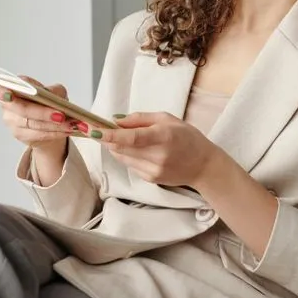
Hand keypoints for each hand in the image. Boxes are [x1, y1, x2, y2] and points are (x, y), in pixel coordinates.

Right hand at [0, 78, 90, 148]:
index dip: (3, 93)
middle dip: (43, 113)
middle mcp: (7, 106)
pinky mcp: (21, 136)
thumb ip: (52, 90)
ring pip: (33, 124)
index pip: (0, 90)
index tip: (11, 95)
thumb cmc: (47, 102)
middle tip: (61, 115)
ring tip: (70, 124)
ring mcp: (12, 123)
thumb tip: (54, 97)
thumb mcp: (53, 91)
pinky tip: (67, 130)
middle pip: (22, 109)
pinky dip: (55, 133)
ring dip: (53, 126)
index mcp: (10, 89)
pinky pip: (38, 135)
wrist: (48, 121)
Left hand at [101, 111, 215, 187]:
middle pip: (121, 148)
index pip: (131, 138)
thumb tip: (115, 120)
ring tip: (127, 139)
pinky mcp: (151, 179)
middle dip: (108, 139)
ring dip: (117, 147)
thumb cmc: (186, 137)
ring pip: (122, 157)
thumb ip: (140, 118)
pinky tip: (142, 152)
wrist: (203, 166)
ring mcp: (154, 170)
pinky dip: (129, 157)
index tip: (94, 130)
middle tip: (100, 129)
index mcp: (163, 136)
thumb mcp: (167, 119)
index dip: (110, 135)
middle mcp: (158, 155)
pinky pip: (130, 166)